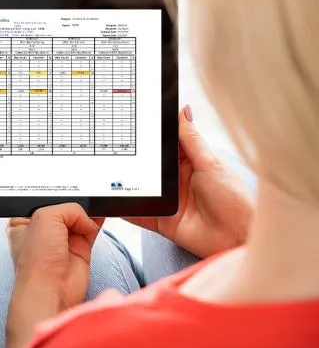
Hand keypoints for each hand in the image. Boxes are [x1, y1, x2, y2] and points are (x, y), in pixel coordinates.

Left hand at [6, 204, 102, 347]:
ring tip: (92, 208)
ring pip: (78, 218)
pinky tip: (99, 215)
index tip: (65, 189)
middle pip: (63, 207)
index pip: (41, 199)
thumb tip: (86, 216)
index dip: (54, 194)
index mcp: (24, 221)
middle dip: (73, 203)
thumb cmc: (36, 260)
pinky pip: (91, 229)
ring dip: (87, 212)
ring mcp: (62, 240)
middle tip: (81, 200)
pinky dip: (97, 222)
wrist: (51, 291)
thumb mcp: (46, 217)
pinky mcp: (80, 249)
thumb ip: (68, 208)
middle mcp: (43, 231)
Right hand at [126, 106, 254, 257]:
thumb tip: (182, 110)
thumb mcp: (210, 163)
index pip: (164, 145)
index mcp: (188, 162)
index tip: (132, 121)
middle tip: (114, 147)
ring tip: (108, 173)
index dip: (150, 135)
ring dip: (126, 183)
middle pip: (148, 167)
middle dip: (133, 159)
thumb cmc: (234, 199)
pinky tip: (112, 201)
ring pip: (140, 189)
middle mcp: (176, 180)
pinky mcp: (161, 220)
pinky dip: (125, 209)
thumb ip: (191, 139)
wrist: (239, 237)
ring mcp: (167, 201)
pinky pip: (138, 214)